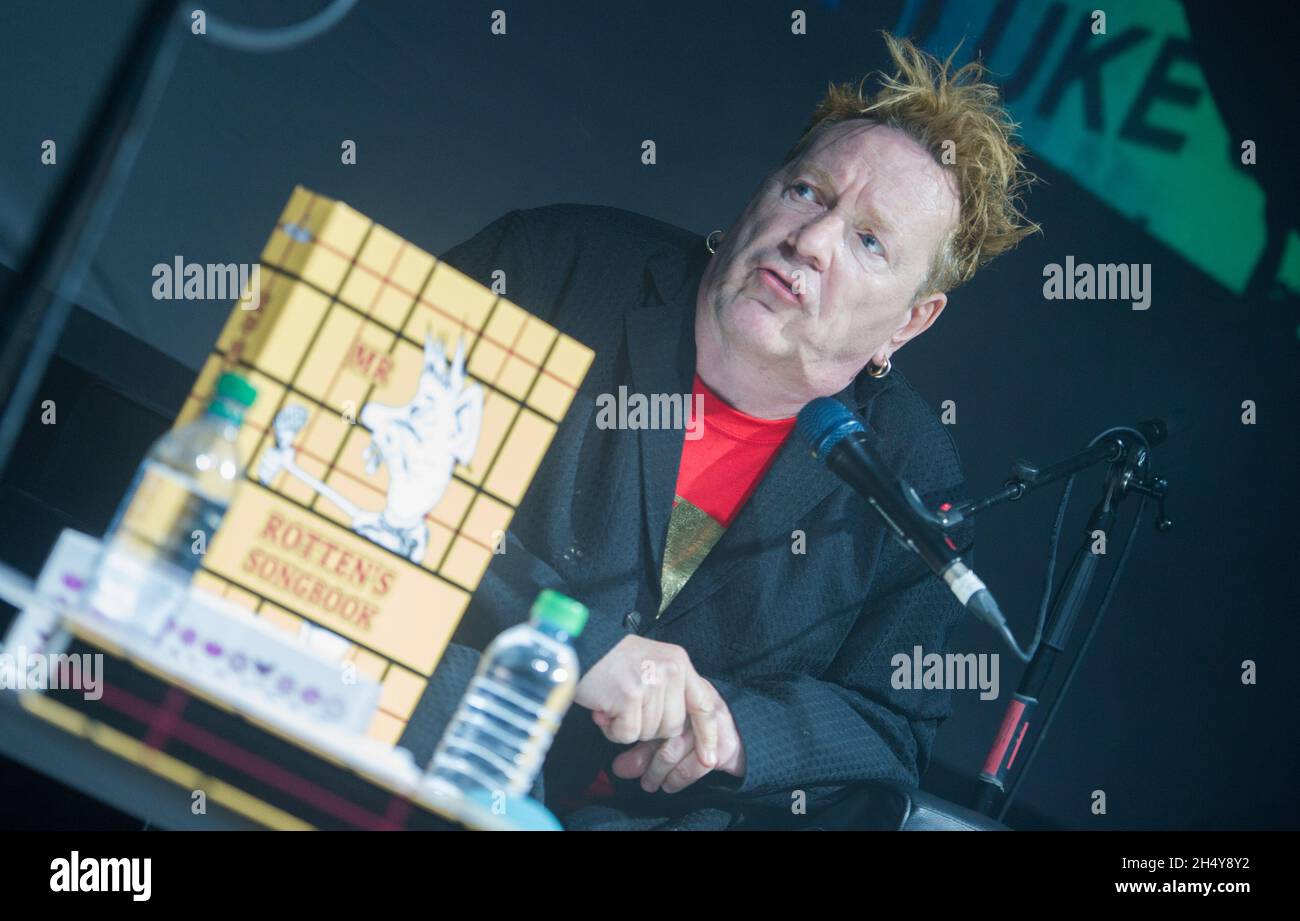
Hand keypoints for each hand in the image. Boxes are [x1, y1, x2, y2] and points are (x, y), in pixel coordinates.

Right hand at [575, 635, 723, 766]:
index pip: (703, 703)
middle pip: (672, 727)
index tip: (709, 758)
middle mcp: (671, 671)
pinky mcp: (630, 696)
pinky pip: (627, 735)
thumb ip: (671, 688)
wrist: (579, 645)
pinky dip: (612, 730)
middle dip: (649, 727)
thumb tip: (680, 729)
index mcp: (679, 662)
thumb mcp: (652, 662)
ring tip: (613, 704)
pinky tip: (604, 710)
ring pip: (649, 732)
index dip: (707, 734)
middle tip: (628, 708)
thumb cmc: (612, 660)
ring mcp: (651, 683)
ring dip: (627, 727)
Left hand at [610, 697, 745, 793]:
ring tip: (649, 783)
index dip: (633, 722)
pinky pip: (698, 762)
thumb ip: (640, 746)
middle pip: (661, 726)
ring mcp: (713, 717)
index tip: (620, 738)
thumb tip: (617, 768)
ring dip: (658, 769)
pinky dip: (679, 777)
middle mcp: (696, 698)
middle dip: (643, 755)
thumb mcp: (660, 732)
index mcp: (677, 685)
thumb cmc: (686, 730)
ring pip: (677, 745)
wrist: (729, 737)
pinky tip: (669, 784)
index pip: (650, 700)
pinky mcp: (726, 741)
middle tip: (627, 772)